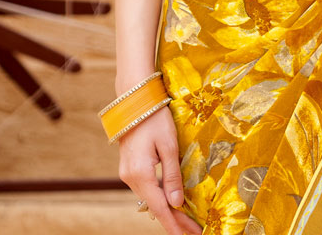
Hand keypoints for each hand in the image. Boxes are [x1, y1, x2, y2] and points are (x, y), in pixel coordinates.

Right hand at [117, 105, 202, 234]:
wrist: (134, 101)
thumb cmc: (155, 118)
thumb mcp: (168, 145)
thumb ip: (172, 176)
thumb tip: (176, 204)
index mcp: (140, 174)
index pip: (160, 208)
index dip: (176, 225)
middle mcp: (130, 179)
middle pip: (155, 208)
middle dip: (175, 222)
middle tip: (194, 232)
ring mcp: (127, 174)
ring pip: (150, 200)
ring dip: (168, 211)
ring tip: (188, 222)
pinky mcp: (130, 168)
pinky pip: (146, 190)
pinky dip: (159, 199)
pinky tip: (172, 203)